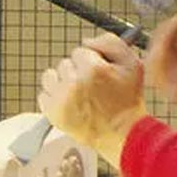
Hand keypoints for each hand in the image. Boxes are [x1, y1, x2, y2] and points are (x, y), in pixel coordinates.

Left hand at [38, 33, 147, 168]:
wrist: (123, 134)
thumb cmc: (128, 101)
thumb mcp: (132, 64)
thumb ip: (111, 42)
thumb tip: (87, 41)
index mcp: (94, 68)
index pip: (80, 51)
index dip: (91, 62)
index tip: (99, 74)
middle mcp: (74, 82)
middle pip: (65, 63)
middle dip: (76, 72)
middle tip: (92, 87)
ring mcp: (61, 99)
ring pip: (50, 76)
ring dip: (62, 82)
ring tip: (78, 95)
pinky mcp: (52, 113)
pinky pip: (43, 94)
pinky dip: (54, 98)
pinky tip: (70, 104)